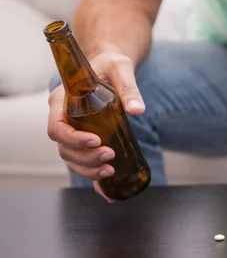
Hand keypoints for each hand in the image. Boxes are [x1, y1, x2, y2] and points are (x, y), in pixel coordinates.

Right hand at [47, 49, 144, 202]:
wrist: (109, 65)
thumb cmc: (110, 64)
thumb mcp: (121, 69)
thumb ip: (129, 87)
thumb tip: (138, 110)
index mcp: (62, 101)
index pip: (56, 128)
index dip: (73, 139)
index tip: (97, 141)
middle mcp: (63, 118)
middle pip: (64, 148)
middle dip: (85, 157)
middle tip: (110, 157)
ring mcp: (74, 131)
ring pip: (72, 158)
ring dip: (88, 169)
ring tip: (110, 171)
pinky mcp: (87, 139)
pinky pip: (85, 162)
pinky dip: (95, 180)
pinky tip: (110, 193)